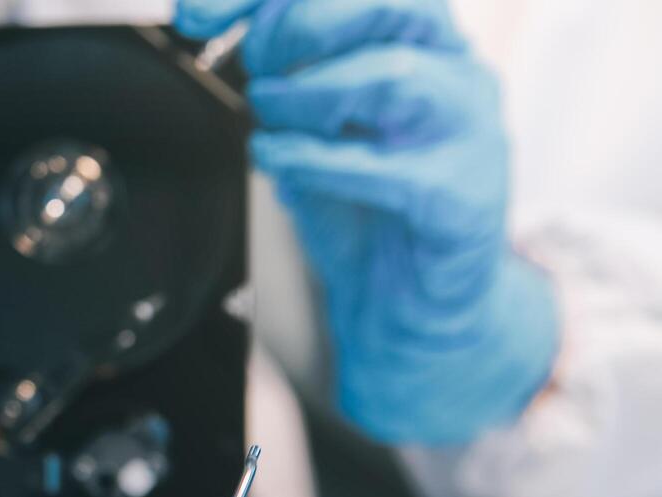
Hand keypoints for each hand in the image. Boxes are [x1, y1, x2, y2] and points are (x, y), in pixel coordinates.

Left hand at [177, 0, 557, 444]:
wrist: (408, 302)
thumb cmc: (362, 208)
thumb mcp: (309, 126)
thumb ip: (279, 74)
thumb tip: (210, 25)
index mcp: (421, 38)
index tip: (193, 14)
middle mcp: (457, 70)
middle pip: (388, 4)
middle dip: (299, 24)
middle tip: (254, 65)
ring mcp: (468, 132)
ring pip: (391, 77)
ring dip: (306, 97)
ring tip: (270, 121)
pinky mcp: (460, 198)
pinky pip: (385, 168)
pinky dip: (315, 160)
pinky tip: (277, 159)